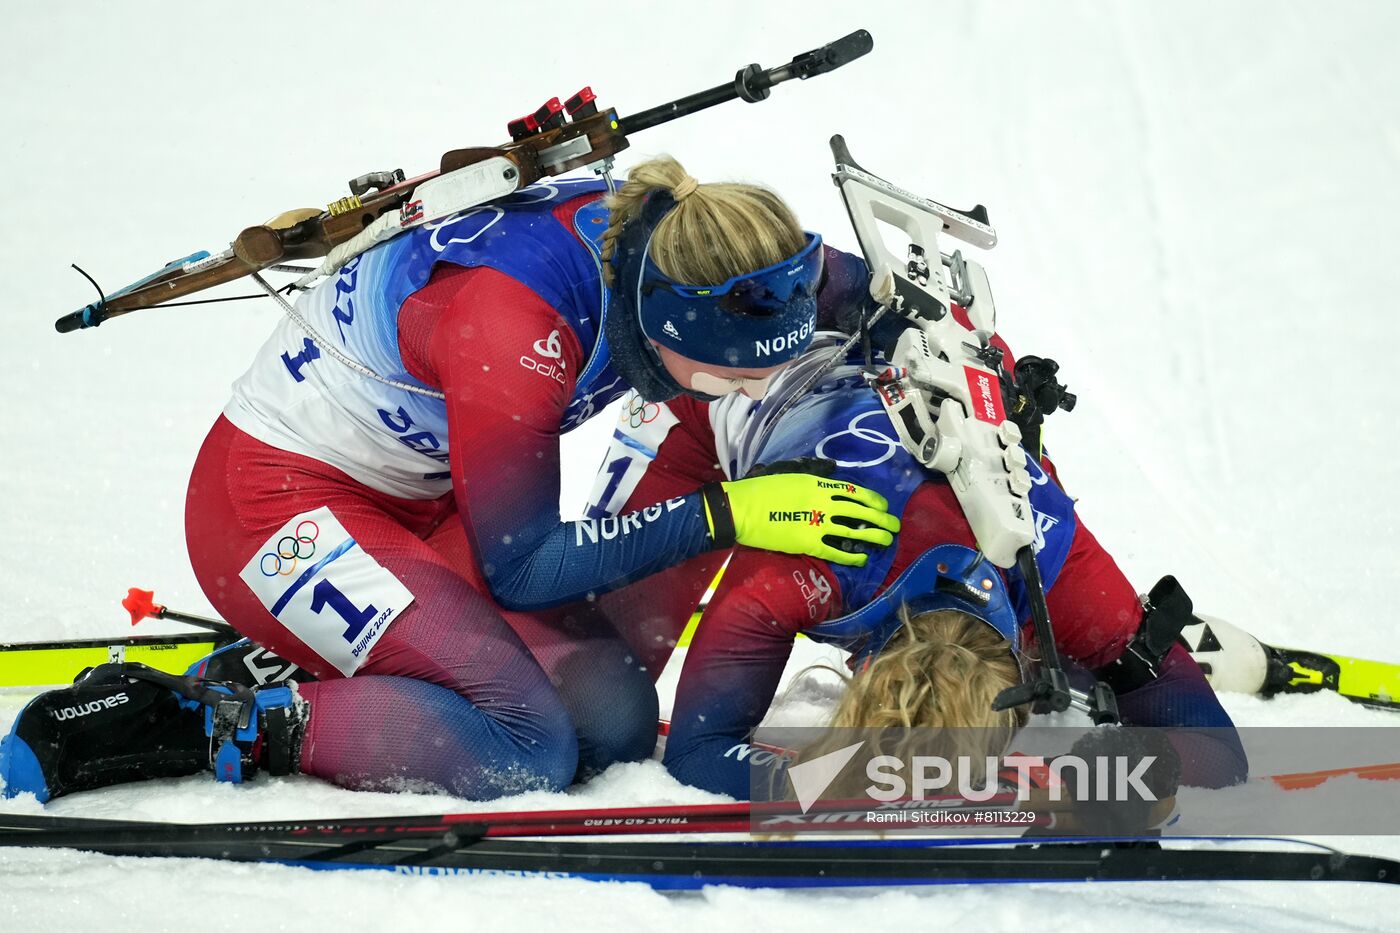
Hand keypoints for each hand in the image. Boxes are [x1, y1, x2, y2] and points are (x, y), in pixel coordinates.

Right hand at [701, 460, 899, 566]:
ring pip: (853, 531)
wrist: (740, 509)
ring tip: (886, 541)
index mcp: (817, 483)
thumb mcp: (789, 473)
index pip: (853, 491)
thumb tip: (831, 471)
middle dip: (880, 518)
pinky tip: (862, 558)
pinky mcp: (807, 543)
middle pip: (859, 511)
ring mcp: (816, 523)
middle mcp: (822, 501)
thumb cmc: (760, 488)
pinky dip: (852, 556)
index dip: (872, 499)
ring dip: (873, 536)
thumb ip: (812, 474)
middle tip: (894, 525)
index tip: (882, 505)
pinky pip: (836, 550)